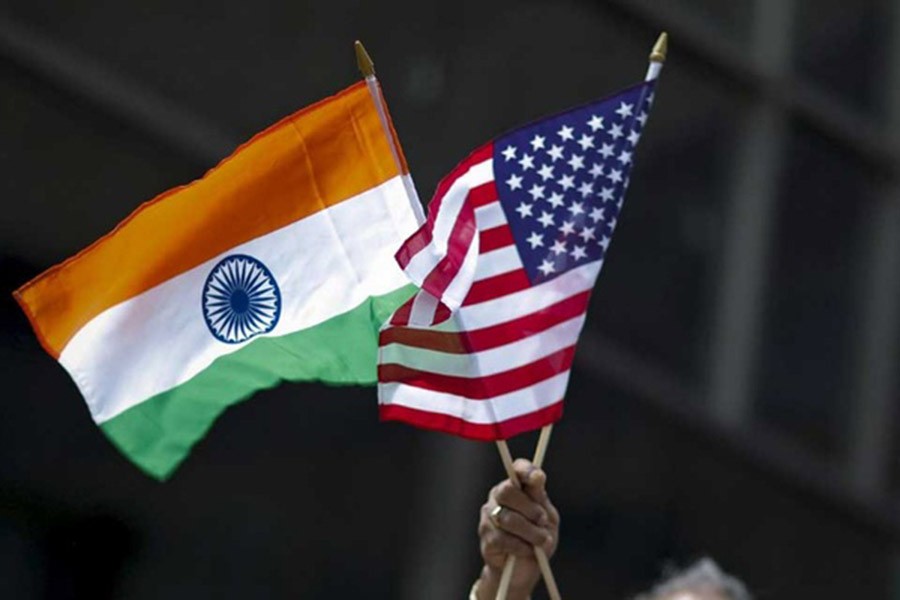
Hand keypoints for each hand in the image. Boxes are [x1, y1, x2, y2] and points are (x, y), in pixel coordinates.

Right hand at [475, 459, 558, 599]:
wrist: (525, 570)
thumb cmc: (537, 539)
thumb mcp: (547, 518)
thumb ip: (540, 499)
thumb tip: (537, 478)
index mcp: (516, 487)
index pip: (517, 469)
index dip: (526, 470)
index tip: (538, 478)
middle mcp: (498, 497)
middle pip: (507, 491)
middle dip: (529, 508)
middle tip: (542, 520)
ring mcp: (489, 517)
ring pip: (507, 518)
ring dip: (529, 531)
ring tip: (541, 541)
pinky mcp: (486, 538)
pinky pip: (503, 539)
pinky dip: (520, 546)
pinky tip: (527, 551)